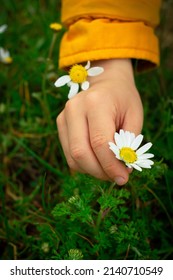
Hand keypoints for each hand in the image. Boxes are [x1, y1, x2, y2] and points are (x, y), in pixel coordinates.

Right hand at [56, 59, 142, 184]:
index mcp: (96, 103)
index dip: (111, 165)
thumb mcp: (135, 116)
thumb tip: (120, 170)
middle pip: (80, 152)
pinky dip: (84, 164)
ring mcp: (63, 117)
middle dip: (99, 172)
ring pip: (72, 157)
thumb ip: (128, 143)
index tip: (123, 178)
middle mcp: (74, 108)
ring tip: (109, 170)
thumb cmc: (123, 99)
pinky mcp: (60, 124)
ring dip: (91, 170)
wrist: (106, 82)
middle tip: (116, 177)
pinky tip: (98, 162)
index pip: (100, 142)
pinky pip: (69, 154)